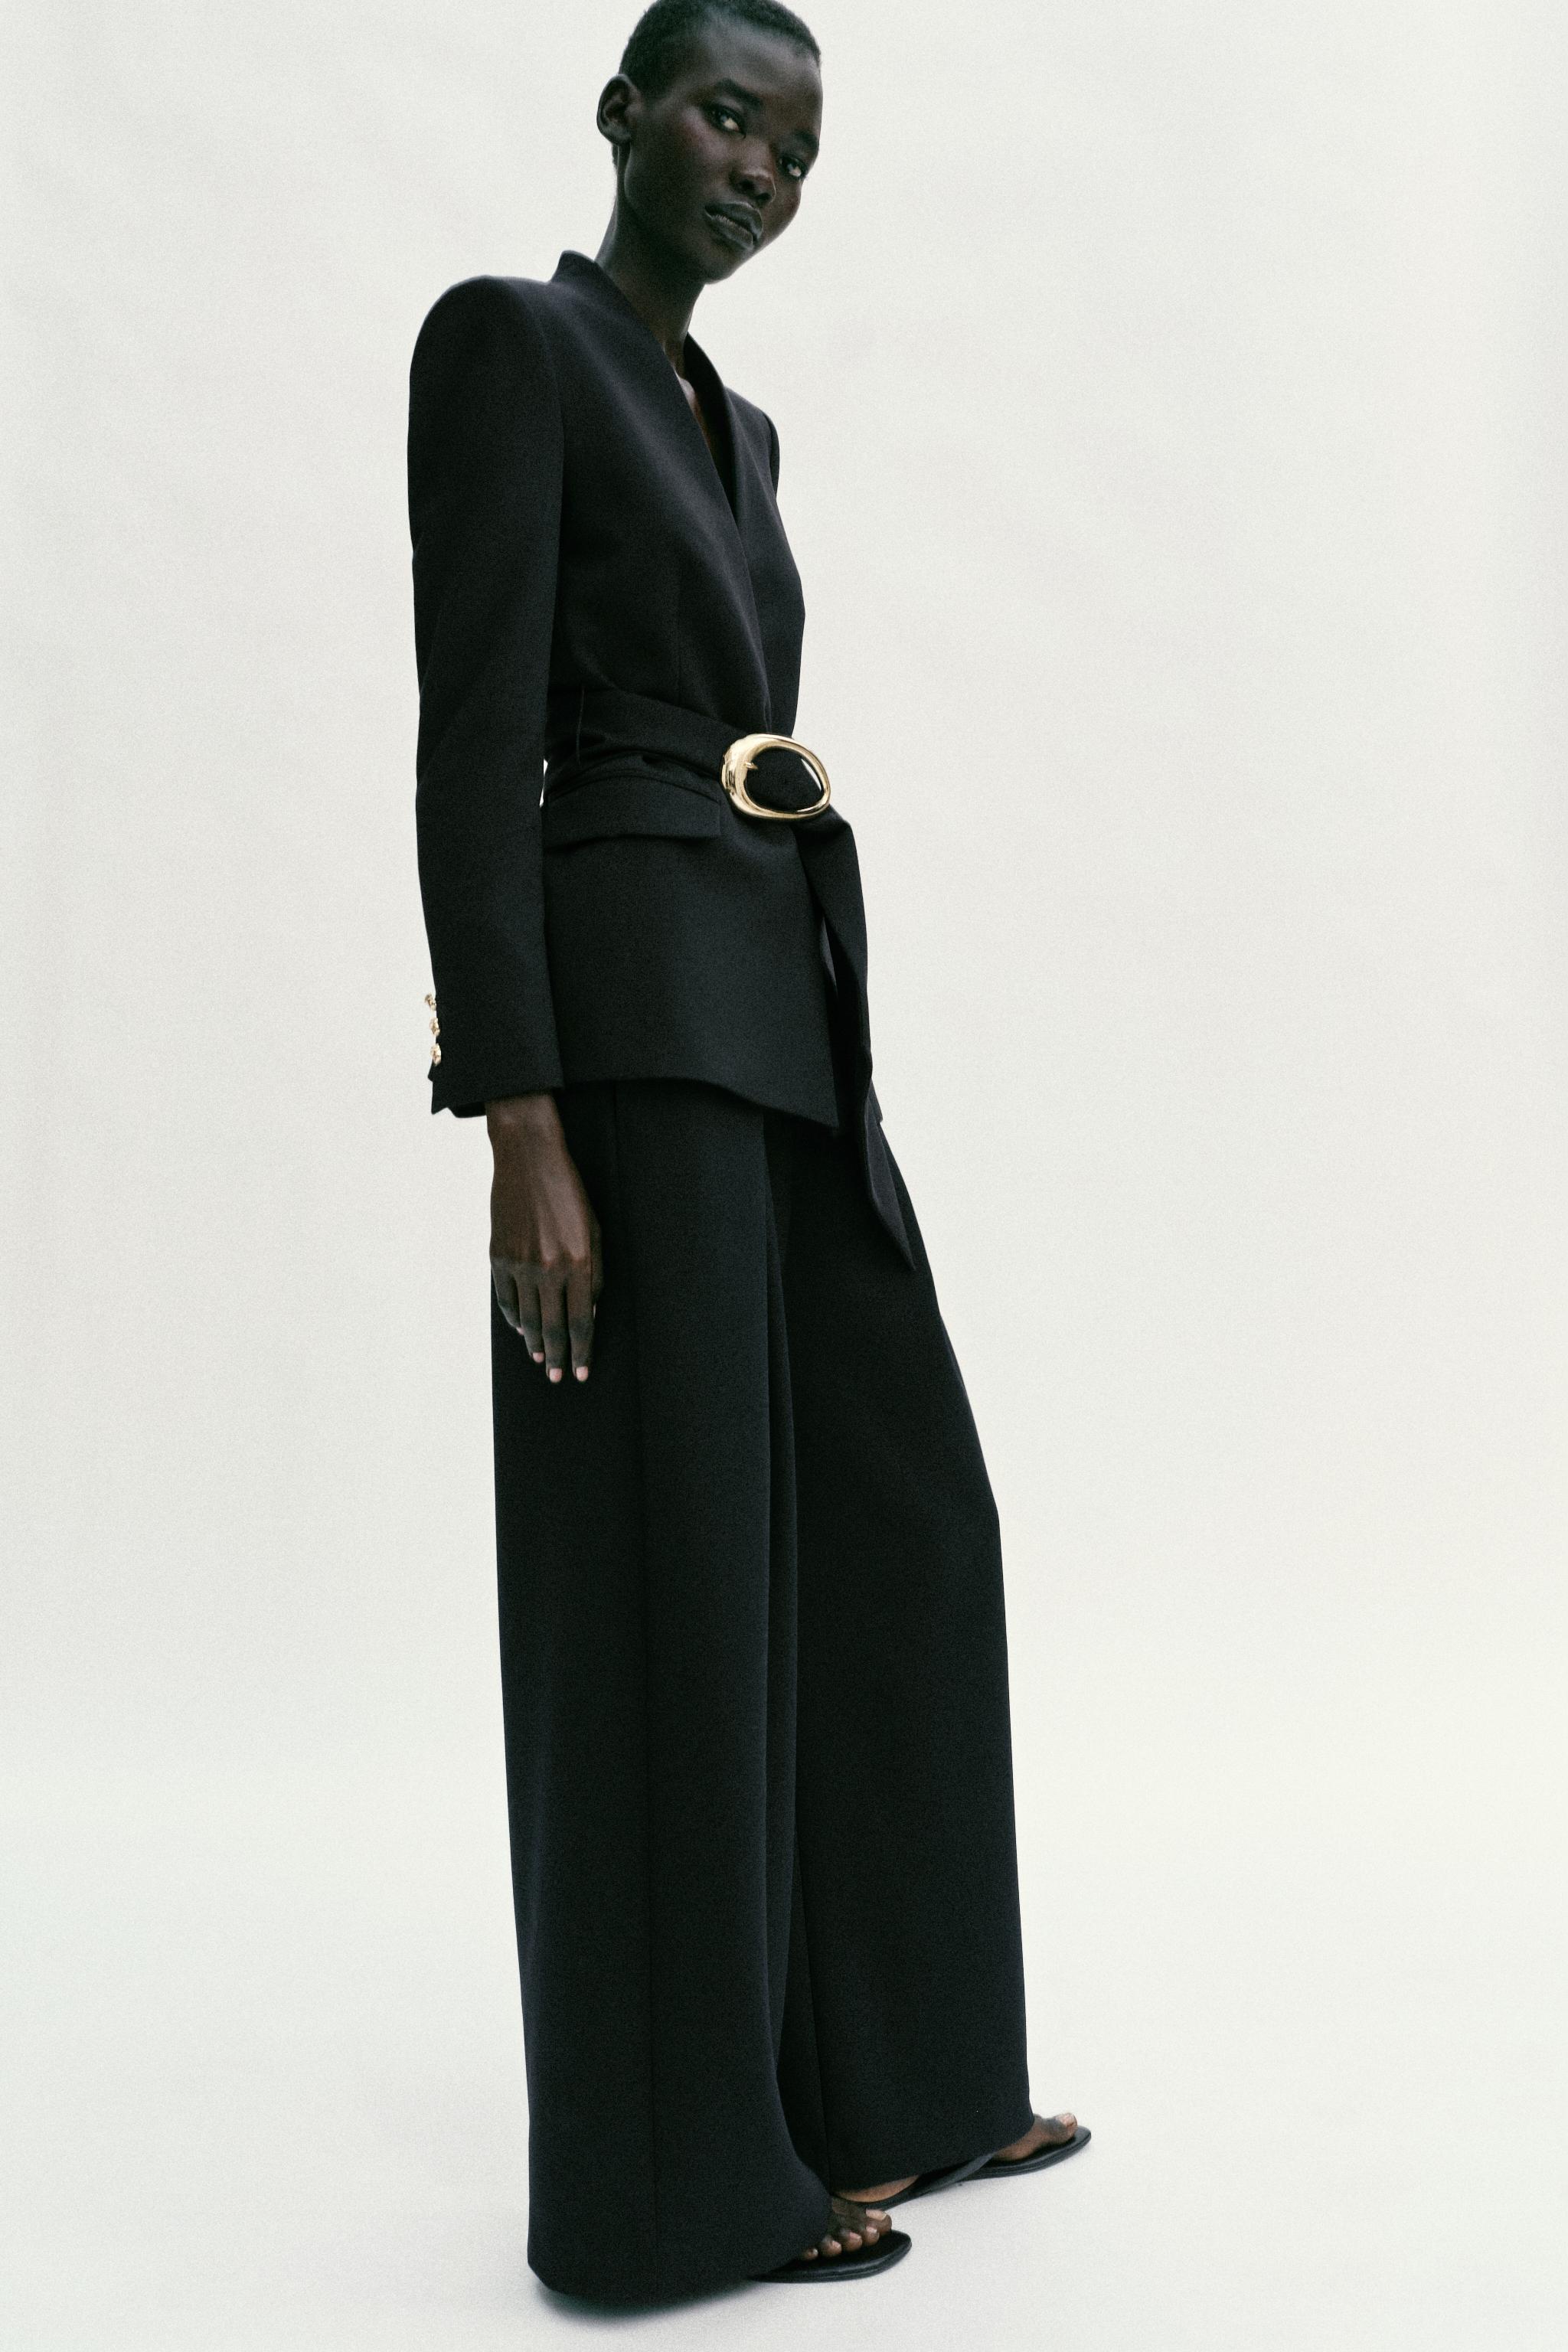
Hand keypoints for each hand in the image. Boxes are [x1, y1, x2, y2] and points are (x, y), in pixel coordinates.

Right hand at [485, 1094, 602, 1381]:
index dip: (582, 1351)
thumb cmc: (570, 1193)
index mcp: (579, 1262)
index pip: (582, 1321)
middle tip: (558, 1377)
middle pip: (554, 1327)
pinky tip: (522, 1331)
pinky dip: (514, 1320)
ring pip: (528, 1319)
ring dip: (536, 1344)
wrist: (529, 1159)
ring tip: (541, 1360)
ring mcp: (520, 1264)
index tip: (581, 1372)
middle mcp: (549, 1268)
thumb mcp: (595, 1231)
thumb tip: (589, 1313)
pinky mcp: (498, 1256)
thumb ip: (594, 1274)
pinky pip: (506, 1300)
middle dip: (558, 1357)